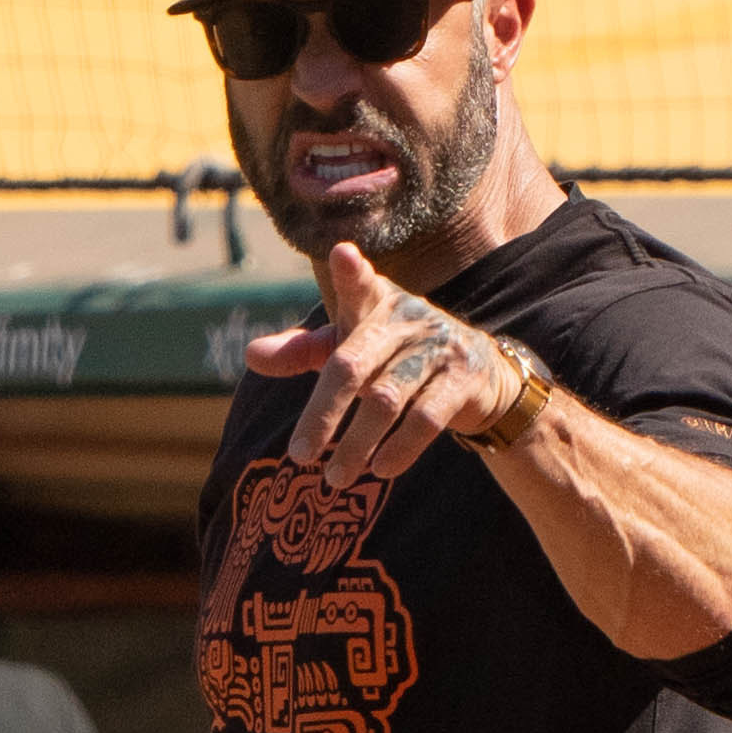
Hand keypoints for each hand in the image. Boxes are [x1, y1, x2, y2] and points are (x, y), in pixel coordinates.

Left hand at [248, 242, 551, 491]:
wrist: (480, 375)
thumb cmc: (396, 357)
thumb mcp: (350, 348)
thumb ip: (302, 351)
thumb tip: (251, 355)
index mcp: (375, 303)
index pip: (359, 285)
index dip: (352, 273)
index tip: (342, 255)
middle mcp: (408, 318)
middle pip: (352, 364)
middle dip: (322, 413)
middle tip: (299, 456)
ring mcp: (439, 347)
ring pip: (387, 399)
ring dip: (356, 444)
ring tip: (334, 478)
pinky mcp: (466, 379)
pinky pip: (427, 418)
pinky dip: (400, 448)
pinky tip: (380, 470)